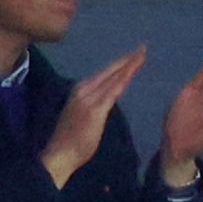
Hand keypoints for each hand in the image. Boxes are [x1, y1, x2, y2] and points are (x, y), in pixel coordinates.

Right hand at [40, 47, 146, 188]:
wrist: (59, 153)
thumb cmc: (70, 140)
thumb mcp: (83, 116)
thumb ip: (94, 105)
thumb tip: (105, 101)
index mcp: (80, 90)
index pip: (104, 73)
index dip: (120, 63)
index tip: (133, 55)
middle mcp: (84, 89)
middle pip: (110, 71)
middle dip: (128, 59)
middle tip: (143, 48)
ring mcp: (89, 98)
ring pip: (113, 77)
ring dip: (129, 65)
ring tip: (142, 54)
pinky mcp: (95, 109)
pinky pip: (113, 90)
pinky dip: (124, 78)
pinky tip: (133, 71)